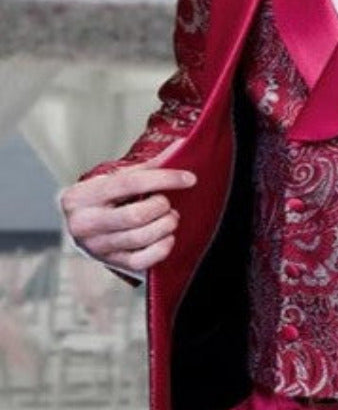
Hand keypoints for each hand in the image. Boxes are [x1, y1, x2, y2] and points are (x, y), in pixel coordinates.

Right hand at [60, 144, 195, 274]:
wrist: (76, 225)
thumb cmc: (100, 199)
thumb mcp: (114, 179)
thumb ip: (147, 166)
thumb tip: (180, 147)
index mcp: (84, 195)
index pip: (130, 183)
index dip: (164, 179)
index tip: (189, 178)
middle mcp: (85, 223)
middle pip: (135, 216)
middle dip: (161, 207)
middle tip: (167, 204)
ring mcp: (96, 246)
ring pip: (140, 238)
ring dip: (165, 226)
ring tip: (170, 218)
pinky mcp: (109, 262)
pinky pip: (141, 261)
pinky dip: (161, 249)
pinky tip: (167, 238)